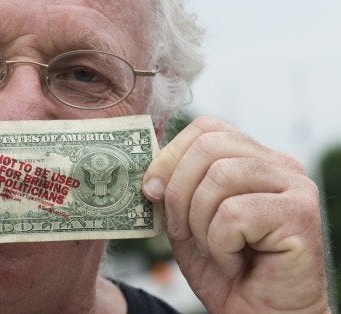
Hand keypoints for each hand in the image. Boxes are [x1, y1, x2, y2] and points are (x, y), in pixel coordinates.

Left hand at [143, 116, 329, 311]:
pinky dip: (219, 245)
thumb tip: (146, 156)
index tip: (150, 192)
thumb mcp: (187, 220)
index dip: (170, 156)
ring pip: (220, 176)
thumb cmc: (224, 269)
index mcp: (252, 159)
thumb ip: (173, 187)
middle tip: (180, 232)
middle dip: (178, 192)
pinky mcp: (301, 214)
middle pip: (209, 146)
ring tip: (212, 249)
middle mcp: (279, 165)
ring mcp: (295, 186)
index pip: (206, 128)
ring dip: (199, 222)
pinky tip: (233, 261)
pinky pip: (234, 213)